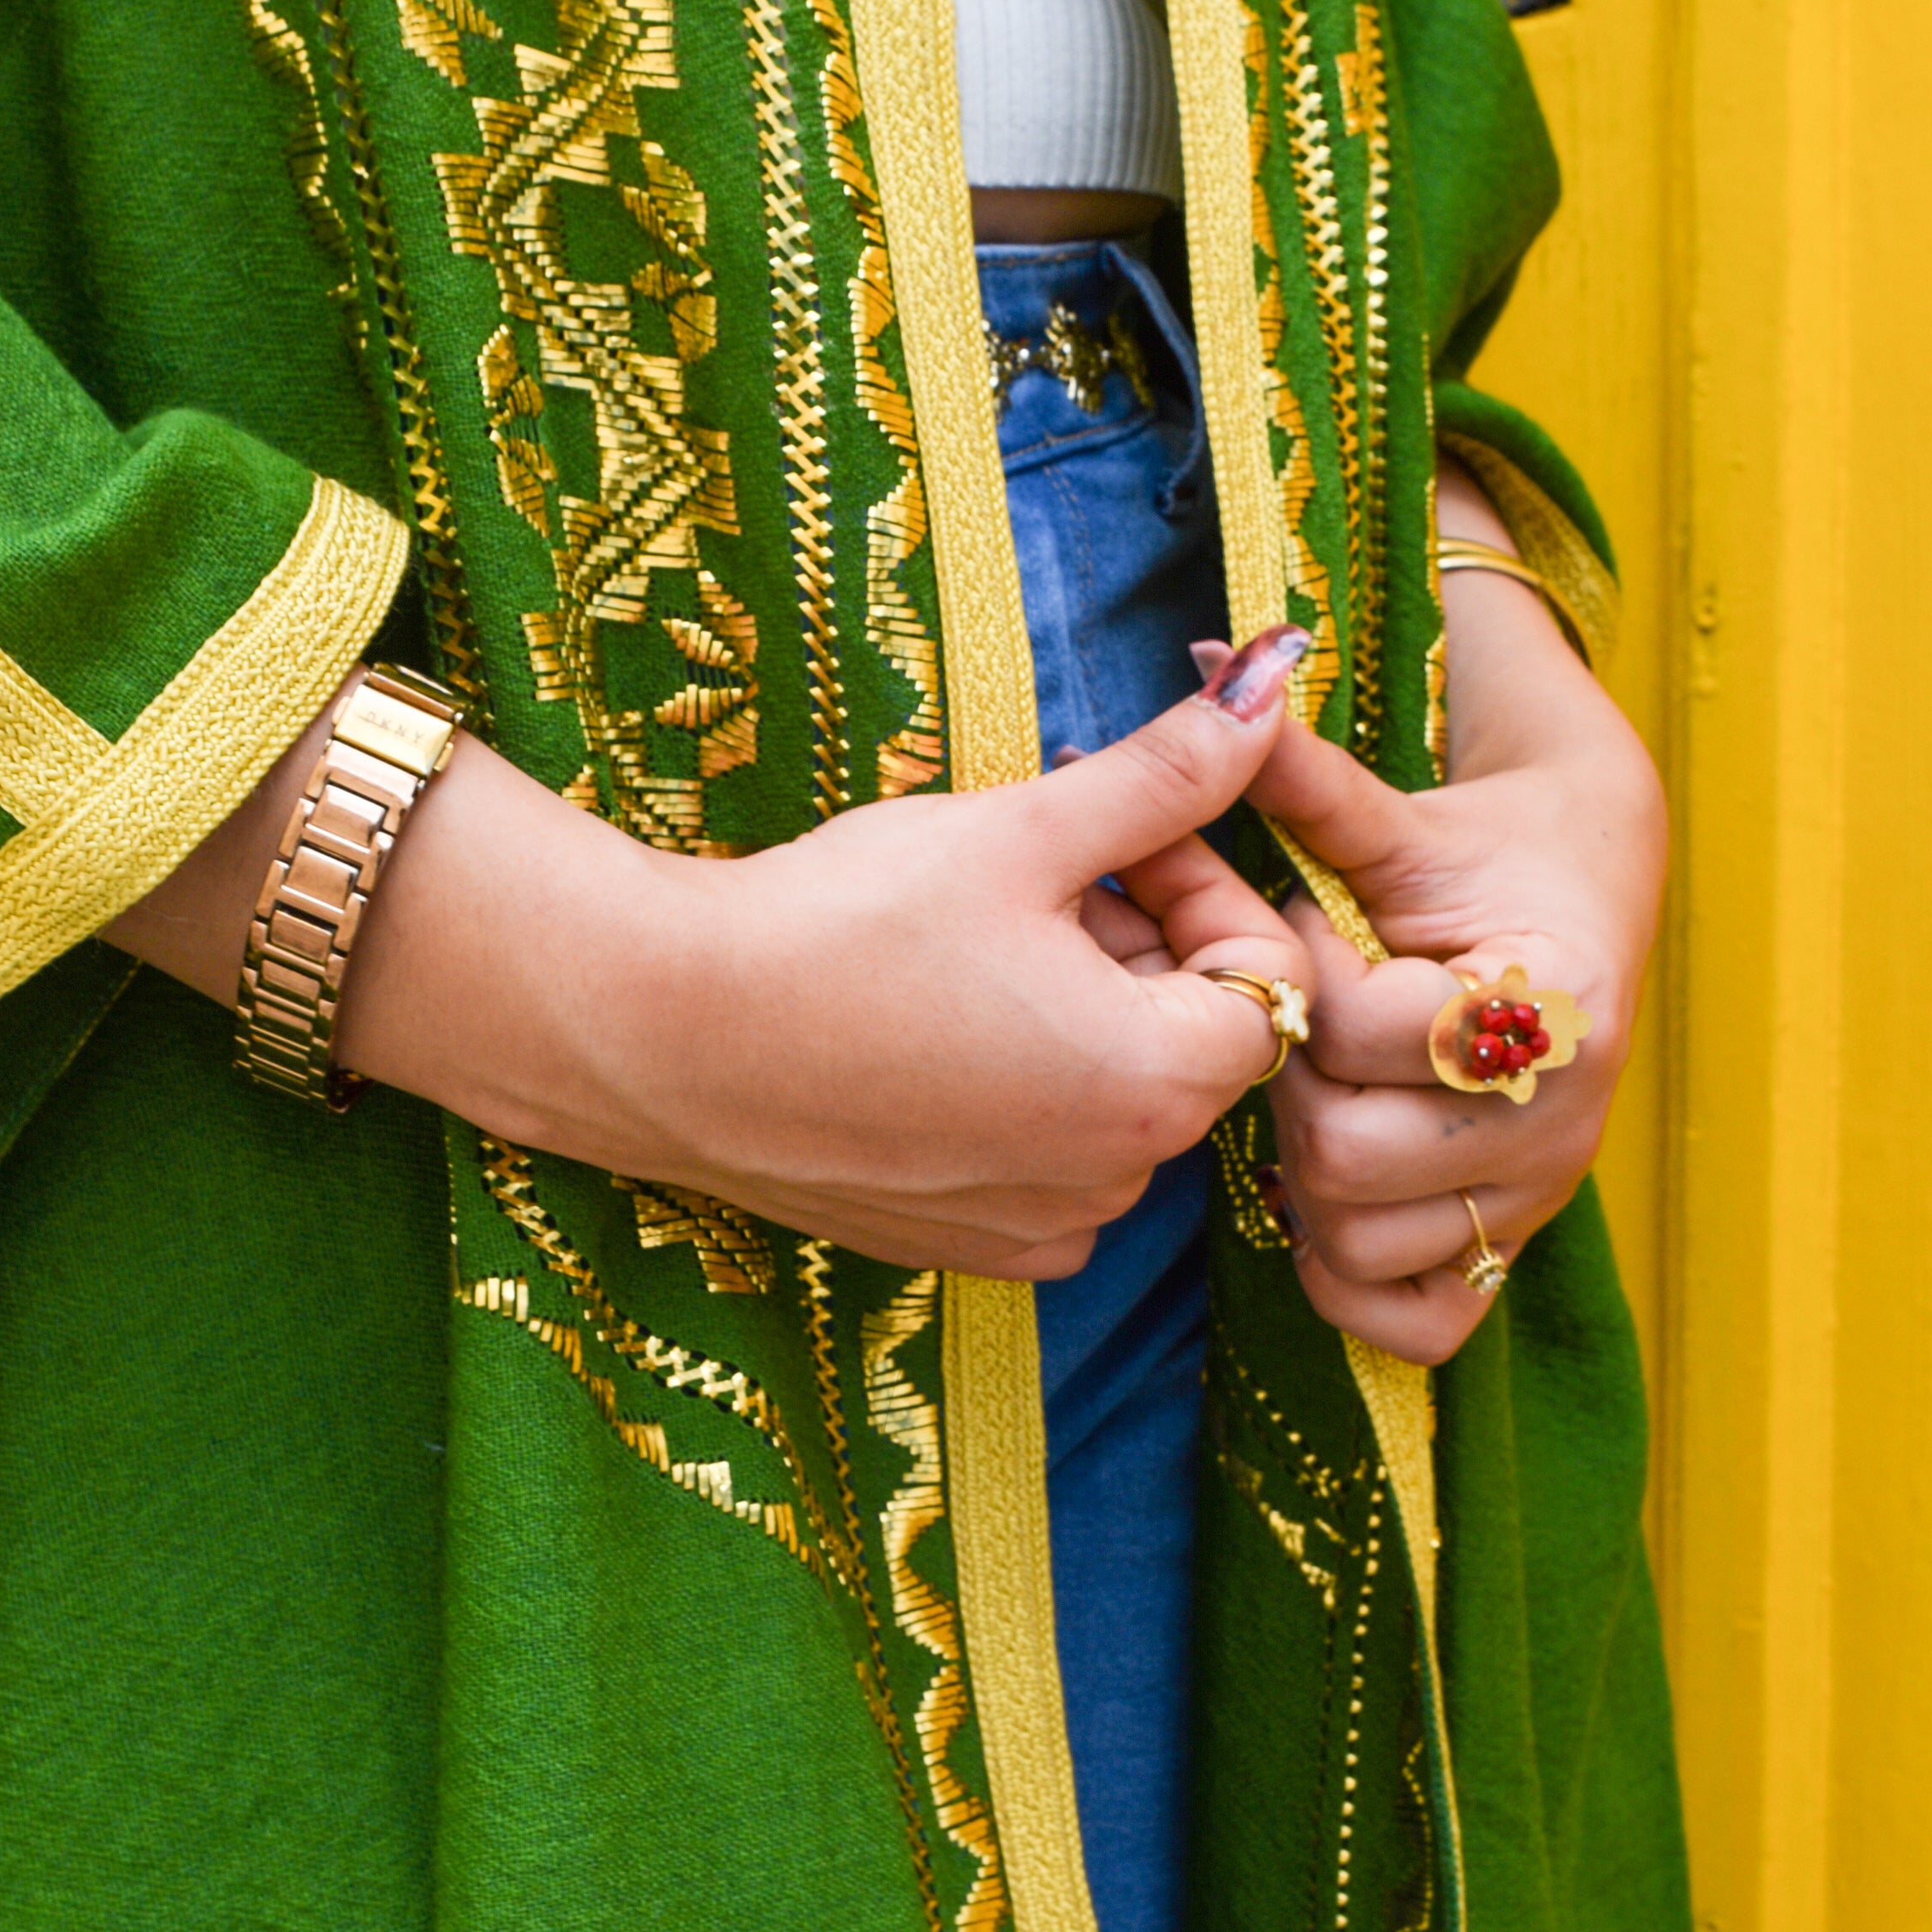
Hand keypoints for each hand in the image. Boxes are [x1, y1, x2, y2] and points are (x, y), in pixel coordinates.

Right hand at [112, 627, 1320, 1280]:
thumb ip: (1166, 772)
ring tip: (972, 938)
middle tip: (1030, 867)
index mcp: (1158, 1082)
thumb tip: (1276, 681)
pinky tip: (925, 1023)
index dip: (1194, 880)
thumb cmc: (835, 926)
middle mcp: (1118, 1182)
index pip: (1261, 973)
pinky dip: (1015, 1091)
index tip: (1106, 825)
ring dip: (1075, 1012)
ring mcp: (1038, 1228)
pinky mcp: (963, 1250)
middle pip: (1189, 1039)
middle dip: (1134, 941)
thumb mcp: (1017, 828)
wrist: (654, 1034)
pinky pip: (1043, 1160)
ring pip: (1113, 1096)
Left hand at [1198, 533, 1665, 1363]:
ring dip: (1302, 1176)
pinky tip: (1325, 1200)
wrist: (1582, 902)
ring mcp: (1543, 1195)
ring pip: (1362, 1239)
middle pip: (1350, 1153)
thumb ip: (1302, 767)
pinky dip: (1349, 1278)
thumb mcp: (1392, 813)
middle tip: (1295, 1028)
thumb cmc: (1476, 852)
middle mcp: (1565, 1112)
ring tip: (1316, 1091)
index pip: (1371, 1031)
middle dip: (1289, 1084)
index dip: (1307, 985)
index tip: (1313, 936)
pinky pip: (1413, 1326)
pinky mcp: (1512, 1250)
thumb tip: (1214, 660)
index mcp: (1551, 995)